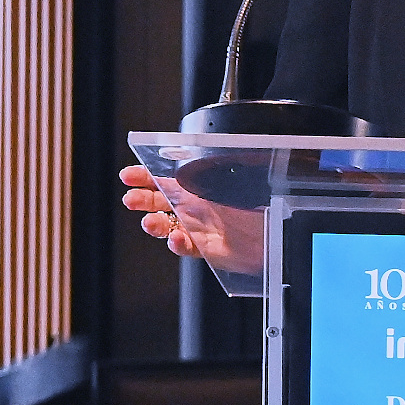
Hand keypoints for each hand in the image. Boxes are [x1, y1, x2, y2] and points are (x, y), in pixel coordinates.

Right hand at [120, 164, 265, 274]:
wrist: (275, 229)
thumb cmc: (259, 200)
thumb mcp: (228, 178)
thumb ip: (205, 170)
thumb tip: (182, 157)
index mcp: (199, 186)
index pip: (165, 178)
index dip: (144, 177)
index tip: (128, 176)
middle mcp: (195, 205)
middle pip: (159, 201)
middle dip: (142, 199)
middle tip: (131, 199)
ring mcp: (198, 226)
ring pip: (166, 226)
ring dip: (154, 224)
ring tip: (150, 222)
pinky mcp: (205, 247)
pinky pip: (185, 246)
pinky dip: (178, 244)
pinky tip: (177, 239)